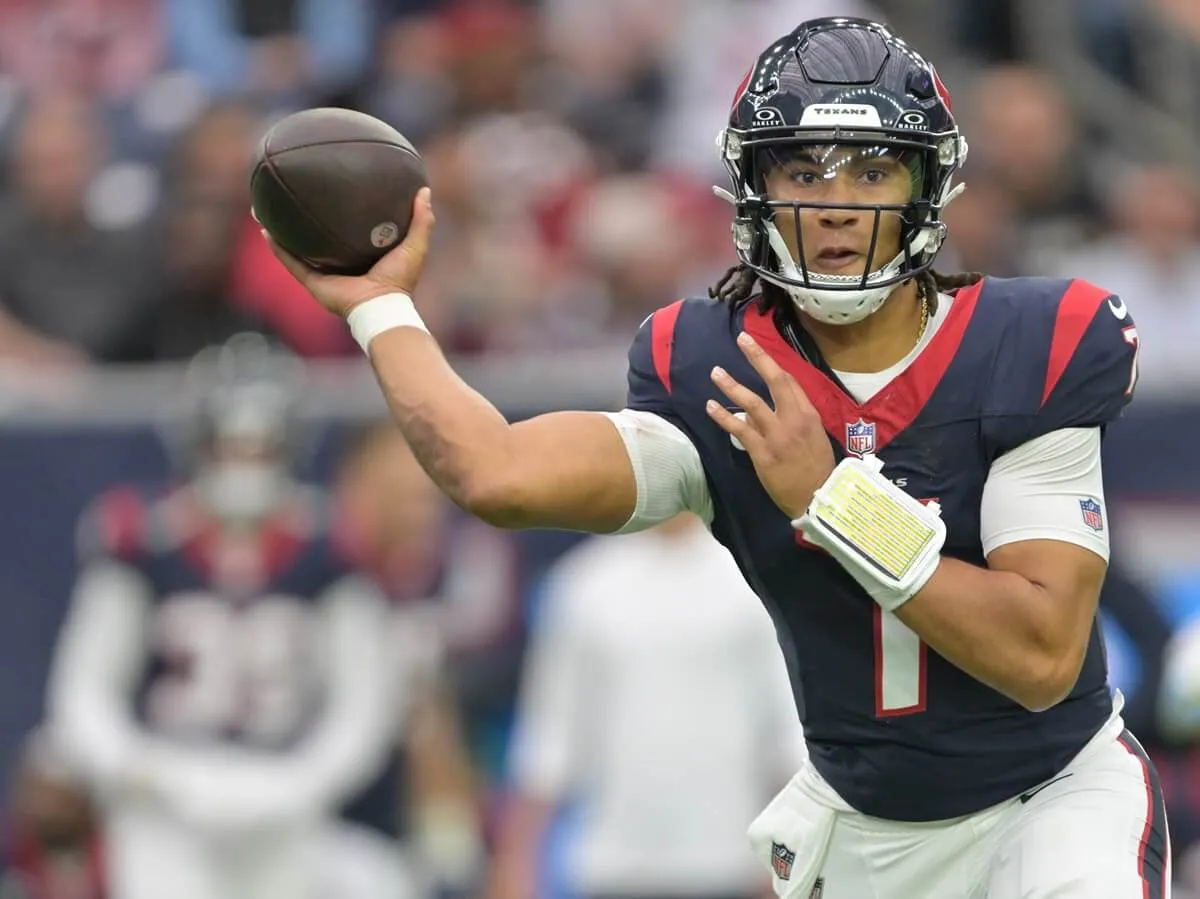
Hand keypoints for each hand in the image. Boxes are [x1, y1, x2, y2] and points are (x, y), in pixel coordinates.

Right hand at [264, 187, 434, 317]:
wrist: (382, 305)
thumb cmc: (400, 279)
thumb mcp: (415, 244)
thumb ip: (422, 219)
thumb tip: (423, 190)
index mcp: (363, 257)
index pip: (349, 231)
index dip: (340, 213)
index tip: (332, 190)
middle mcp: (341, 265)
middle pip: (319, 238)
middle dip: (307, 220)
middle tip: (298, 194)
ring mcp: (325, 274)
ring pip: (298, 249)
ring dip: (283, 231)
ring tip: (268, 209)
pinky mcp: (313, 282)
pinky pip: (291, 262)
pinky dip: (277, 248)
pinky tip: (265, 229)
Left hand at [706, 332, 834, 519]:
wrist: (819, 496)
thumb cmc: (816, 467)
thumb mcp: (813, 437)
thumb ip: (792, 419)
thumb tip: (761, 409)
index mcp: (808, 414)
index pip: (788, 382)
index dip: (771, 364)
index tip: (757, 350)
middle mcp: (793, 420)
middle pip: (774, 382)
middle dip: (757, 358)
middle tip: (742, 340)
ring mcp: (777, 435)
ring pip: (752, 403)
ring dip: (732, 386)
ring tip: (716, 373)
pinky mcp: (763, 453)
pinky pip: (740, 430)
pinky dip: (723, 417)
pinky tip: (710, 407)